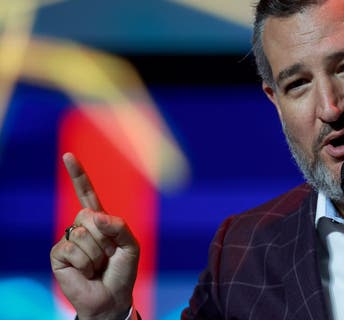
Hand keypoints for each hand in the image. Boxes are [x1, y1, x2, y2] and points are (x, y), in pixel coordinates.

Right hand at [50, 153, 139, 319]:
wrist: (112, 297)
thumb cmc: (122, 271)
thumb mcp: (131, 245)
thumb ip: (120, 226)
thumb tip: (95, 216)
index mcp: (99, 220)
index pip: (87, 194)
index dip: (78, 175)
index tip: (68, 156)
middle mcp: (81, 226)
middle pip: (90, 215)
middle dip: (105, 237)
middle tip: (108, 255)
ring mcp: (68, 240)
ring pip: (84, 234)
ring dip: (97, 253)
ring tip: (98, 265)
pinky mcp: (58, 255)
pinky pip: (73, 249)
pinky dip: (85, 262)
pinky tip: (85, 271)